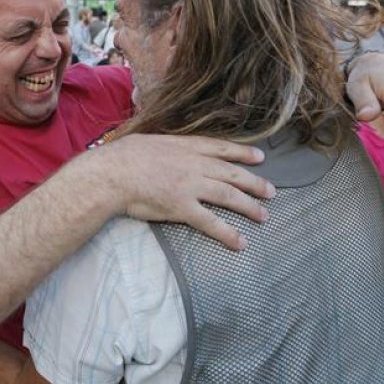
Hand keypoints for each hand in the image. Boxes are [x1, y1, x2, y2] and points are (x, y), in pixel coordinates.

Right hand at [83, 134, 273, 250]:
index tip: (260, 157)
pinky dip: (228, 233)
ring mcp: (190, 186)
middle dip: (254, 182)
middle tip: (271, 191)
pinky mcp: (182, 208)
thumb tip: (167, 149)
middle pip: (232, 173)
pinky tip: (240, 242)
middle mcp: (194, 165)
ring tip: (264, 215)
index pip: (221, 148)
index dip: (243, 153)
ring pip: (228, 196)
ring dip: (249, 207)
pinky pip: (210, 223)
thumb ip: (166, 146)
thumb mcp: (148, 141)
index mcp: (185, 146)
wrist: (111, 174)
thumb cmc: (122, 157)